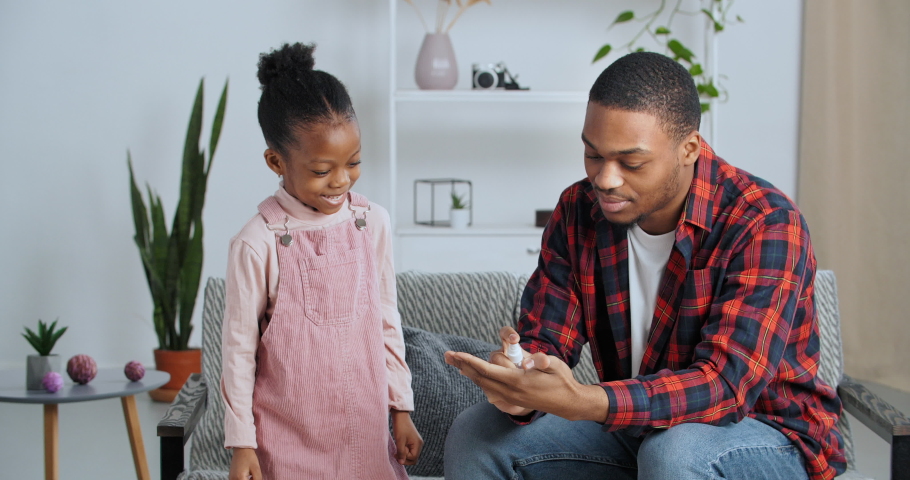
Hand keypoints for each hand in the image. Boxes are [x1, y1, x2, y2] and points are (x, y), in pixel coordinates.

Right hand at [229, 447, 261, 479]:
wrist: (241, 449)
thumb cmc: (249, 457)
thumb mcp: (256, 469)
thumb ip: (257, 479)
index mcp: (240, 478)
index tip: (255, 477)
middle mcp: (233, 479)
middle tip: (253, 476)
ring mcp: (231, 478)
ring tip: (251, 476)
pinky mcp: (231, 477)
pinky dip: (243, 479)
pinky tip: (247, 475)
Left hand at [391, 410, 422, 464]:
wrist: (400, 415)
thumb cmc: (400, 427)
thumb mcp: (399, 441)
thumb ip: (401, 452)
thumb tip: (401, 463)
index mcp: (418, 444)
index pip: (413, 458)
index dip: (404, 458)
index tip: (396, 453)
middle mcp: (419, 444)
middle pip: (413, 458)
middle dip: (405, 457)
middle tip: (396, 452)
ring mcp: (416, 442)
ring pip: (411, 454)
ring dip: (404, 453)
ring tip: (398, 448)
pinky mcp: (413, 440)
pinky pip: (410, 449)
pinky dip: (404, 450)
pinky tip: (399, 445)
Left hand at [444, 327, 608, 422]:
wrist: (568, 403)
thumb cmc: (562, 380)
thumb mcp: (555, 366)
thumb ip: (541, 361)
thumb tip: (529, 360)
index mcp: (518, 381)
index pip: (488, 370)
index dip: (470, 361)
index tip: (456, 354)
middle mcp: (511, 392)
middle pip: (480, 377)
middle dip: (463, 365)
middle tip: (447, 355)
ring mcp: (510, 398)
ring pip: (483, 384)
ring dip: (469, 372)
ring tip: (455, 362)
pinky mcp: (512, 401)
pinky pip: (489, 390)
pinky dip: (479, 380)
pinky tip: (473, 375)